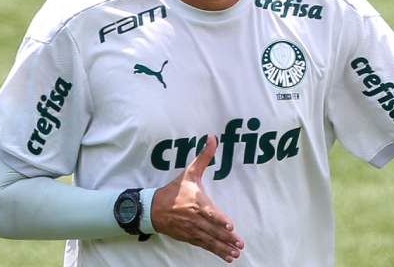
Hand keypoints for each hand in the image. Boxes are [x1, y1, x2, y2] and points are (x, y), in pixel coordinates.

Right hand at [151, 134, 243, 262]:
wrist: (154, 209)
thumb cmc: (175, 190)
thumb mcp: (189, 172)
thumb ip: (204, 157)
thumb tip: (212, 138)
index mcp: (196, 202)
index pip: (209, 212)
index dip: (219, 219)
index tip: (230, 225)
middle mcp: (195, 218)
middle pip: (213, 229)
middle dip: (227, 238)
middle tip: (239, 244)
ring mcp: (192, 229)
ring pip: (210, 240)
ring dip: (223, 247)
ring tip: (235, 253)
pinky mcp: (190, 237)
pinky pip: (205, 245)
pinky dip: (216, 251)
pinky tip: (227, 256)